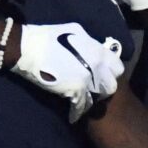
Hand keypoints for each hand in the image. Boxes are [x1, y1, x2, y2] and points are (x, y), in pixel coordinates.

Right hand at [10, 21, 125, 118]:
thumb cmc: (48, 37)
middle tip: (93, 90)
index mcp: (98, 51)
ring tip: (83, 102)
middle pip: (111, 86)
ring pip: (98, 98)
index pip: (118, 68)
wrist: (29, 49)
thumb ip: (89, 44)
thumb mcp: (75, 32)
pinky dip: (78, 112)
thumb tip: (95, 50)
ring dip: (91, 101)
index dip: (110, 73)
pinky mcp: (75, 92)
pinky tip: (74, 115)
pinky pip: (82, 107)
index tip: (102, 76)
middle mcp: (97, 66)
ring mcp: (87, 80)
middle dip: (103, 89)